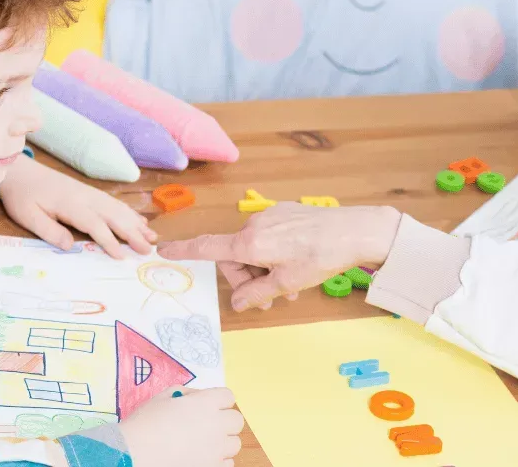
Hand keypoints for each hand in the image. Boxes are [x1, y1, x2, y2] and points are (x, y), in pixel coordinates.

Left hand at [0, 155, 156, 258]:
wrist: (22, 171)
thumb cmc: (23, 196)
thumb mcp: (27, 216)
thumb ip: (49, 231)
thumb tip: (70, 246)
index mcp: (71, 204)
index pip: (95, 224)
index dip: (109, 241)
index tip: (121, 256)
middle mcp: (86, 197)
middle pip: (114, 216)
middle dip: (132, 233)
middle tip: (147, 249)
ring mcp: (90, 193)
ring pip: (118, 209)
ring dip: (137, 223)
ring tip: (153, 237)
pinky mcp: (90, 192)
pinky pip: (115, 203)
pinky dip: (130, 213)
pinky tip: (140, 221)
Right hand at [119, 387, 244, 466]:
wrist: (134, 453)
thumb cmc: (145, 423)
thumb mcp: (163, 397)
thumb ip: (187, 394)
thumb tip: (199, 398)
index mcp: (206, 403)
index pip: (228, 396)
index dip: (218, 400)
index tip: (206, 406)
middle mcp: (217, 425)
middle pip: (236, 420)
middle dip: (224, 421)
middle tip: (206, 425)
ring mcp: (216, 450)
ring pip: (234, 444)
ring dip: (222, 442)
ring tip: (203, 444)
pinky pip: (227, 464)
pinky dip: (218, 461)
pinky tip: (202, 458)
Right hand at [159, 202, 400, 310]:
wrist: (353, 231)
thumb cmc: (320, 257)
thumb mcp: (286, 283)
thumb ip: (257, 294)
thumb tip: (237, 303)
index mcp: (249, 243)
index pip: (207, 247)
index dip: (184, 250)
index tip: (164, 249)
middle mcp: (254, 226)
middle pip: (235, 257)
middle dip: (247, 280)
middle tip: (271, 299)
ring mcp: (270, 217)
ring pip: (254, 250)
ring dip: (264, 271)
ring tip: (289, 288)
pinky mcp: (285, 213)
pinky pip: (269, 238)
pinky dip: (275, 256)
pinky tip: (297, 267)